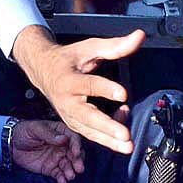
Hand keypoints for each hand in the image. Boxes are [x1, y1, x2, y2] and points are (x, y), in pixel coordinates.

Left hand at [11, 120, 84, 182]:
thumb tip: (64, 139)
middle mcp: (62, 146)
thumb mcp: (35, 129)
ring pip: (68, 165)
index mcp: (60, 133)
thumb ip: (49, 135)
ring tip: (70, 176)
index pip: (73, 139)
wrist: (11, 144)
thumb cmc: (24, 132)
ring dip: (71, 171)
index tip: (76, 153)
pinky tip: (62, 181)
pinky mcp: (50, 168)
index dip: (76, 146)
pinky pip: (59, 174)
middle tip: (78, 168)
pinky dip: (62, 178)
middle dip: (77, 161)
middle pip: (74, 154)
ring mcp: (57, 158)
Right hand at [12, 26, 144, 153]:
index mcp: (69, 80)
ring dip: (109, 140)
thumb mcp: (90, 48)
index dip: (106, 89)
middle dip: (107, 127)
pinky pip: (91, 134)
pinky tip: (123, 138)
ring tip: (127, 146)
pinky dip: (107, 138)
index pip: (89, 85)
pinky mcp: (74, 123)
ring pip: (89, 131)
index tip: (123, 94)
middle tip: (124, 135)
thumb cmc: (67, 59)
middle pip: (87, 116)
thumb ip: (115, 46)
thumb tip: (139, 37)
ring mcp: (69, 115)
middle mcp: (67, 101)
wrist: (43, 70)